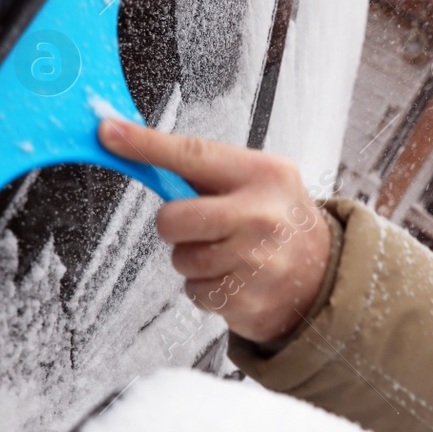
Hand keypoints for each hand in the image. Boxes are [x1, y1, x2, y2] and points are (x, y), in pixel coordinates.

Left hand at [98, 118, 331, 344]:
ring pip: (181, 259)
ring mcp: (255, 262)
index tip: (109, 131)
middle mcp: (261, 216)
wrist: (324, 277)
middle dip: (176, 225)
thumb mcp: (260, 182)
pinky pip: (195, 291)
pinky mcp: (247, 300)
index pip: (193, 154)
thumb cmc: (279, 221)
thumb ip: (207, 171)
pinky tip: (236, 279)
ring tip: (230, 255)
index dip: (145, 144)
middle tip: (203, 226)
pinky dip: (207, 289)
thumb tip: (136, 146)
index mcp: (264, 174)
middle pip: (173, 218)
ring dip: (194, 260)